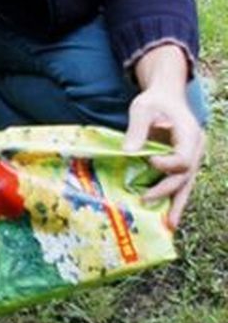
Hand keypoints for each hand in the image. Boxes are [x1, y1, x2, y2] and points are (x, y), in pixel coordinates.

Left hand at [124, 46, 203, 228]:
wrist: (165, 97)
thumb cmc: (154, 101)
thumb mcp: (143, 109)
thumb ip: (137, 129)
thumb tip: (129, 152)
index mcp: (190, 135)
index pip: (182, 157)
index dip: (167, 163)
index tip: (149, 161)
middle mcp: (194, 149)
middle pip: (185, 176)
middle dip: (167, 191)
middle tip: (147, 201)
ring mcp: (190, 158)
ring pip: (185, 184)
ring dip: (176, 204)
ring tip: (170, 225)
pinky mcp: (182, 164)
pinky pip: (179, 183)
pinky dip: (173, 199)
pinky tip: (167, 217)